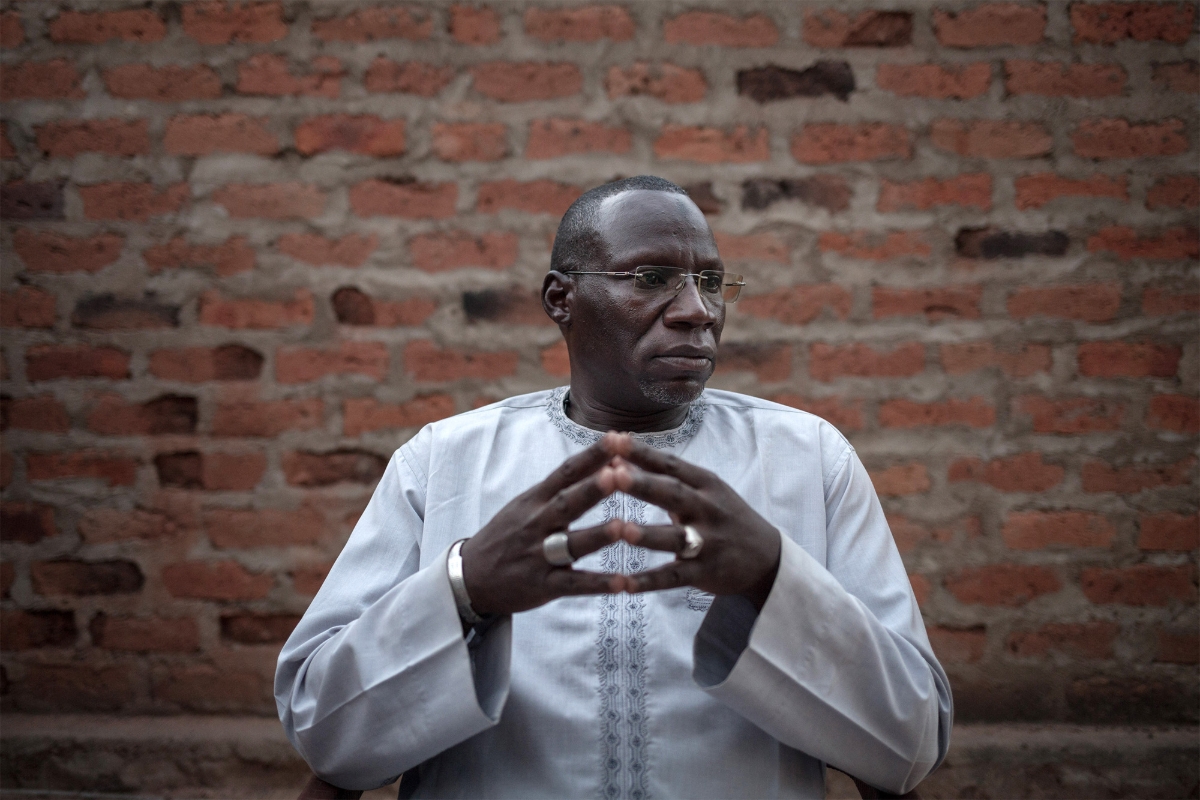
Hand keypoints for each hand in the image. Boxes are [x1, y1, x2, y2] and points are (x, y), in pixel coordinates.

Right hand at [460, 433, 632, 615]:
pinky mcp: (543, 586)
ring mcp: (538, 556)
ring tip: (622, 527)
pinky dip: (598, 584)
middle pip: (566, 503)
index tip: (617, 439)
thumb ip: (562, 488)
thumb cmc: (508, 535)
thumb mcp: (526, 504)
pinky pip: (573, 585)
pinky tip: (623, 583)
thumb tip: (605, 462)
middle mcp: (536, 524)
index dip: (591, 456)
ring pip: (571, 544)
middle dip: (593, 488)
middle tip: (620, 473)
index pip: (566, 473)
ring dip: (597, 535)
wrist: (471, 577)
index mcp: (534, 500)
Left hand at [607, 436, 781, 609]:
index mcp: (706, 484)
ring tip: (622, 530)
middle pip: (673, 494)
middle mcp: (707, 509)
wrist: (766, 557)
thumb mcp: (705, 491)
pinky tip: (623, 584)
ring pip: (675, 538)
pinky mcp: (704, 572)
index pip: (671, 465)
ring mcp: (708, 542)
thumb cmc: (724, 516)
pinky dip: (649, 582)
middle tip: (615, 475)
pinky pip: (673, 577)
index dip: (643, 453)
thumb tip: (617, 461)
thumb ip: (665, 478)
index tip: (614, 440)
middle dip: (644, 484)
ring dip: (648, 535)